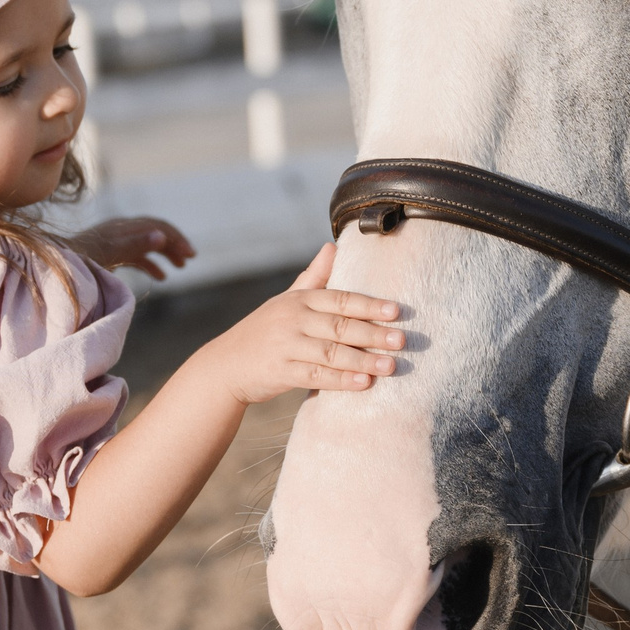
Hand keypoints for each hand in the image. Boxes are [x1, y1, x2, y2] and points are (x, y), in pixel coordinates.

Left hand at [70, 215, 196, 280]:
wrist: (54, 268)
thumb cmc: (79, 261)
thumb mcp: (109, 254)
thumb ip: (135, 245)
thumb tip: (162, 236)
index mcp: (122, 228)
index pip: (157, 227)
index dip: (176, 239)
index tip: (190, 255)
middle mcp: (120, 231)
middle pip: (155, 232)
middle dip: (174, 244)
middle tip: (190, 259)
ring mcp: (115, 243)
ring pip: (147, 244)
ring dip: (165, 253)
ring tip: (180, 267)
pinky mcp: (110, 255)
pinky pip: (136, 256)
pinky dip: (151, 264)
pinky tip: (161, 277)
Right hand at [199, 243, 404, 406]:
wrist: (226, 365)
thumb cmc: (264, 330)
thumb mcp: (286, 300)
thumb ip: (314, 276)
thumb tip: (333, 246)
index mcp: (298, 299)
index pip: (340, 299)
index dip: (369, 305)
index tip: (397, 311)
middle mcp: (292, 319)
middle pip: (339, 326)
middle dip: (373, 333)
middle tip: (403, 340)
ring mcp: (285, 346)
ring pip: (331, 353)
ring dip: (363, 360)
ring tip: (391, 366)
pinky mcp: (280, 372)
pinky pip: (316, 377)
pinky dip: (341, 380)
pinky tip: (364, 383)